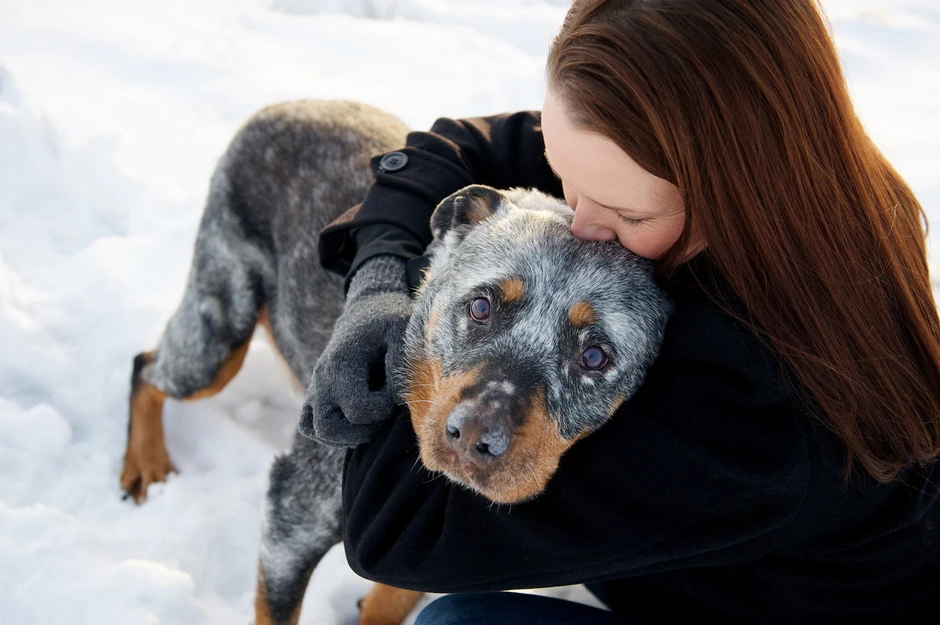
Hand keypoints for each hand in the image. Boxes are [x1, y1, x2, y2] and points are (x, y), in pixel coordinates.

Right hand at [298, 255, 411, 446]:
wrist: (367, 310)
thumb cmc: (388, 321)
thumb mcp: (401, 331)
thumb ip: (400, 361)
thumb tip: (396, 396)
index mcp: (342, 363)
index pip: (357, 409)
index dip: (382, 409)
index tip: (395, 393)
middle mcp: (323, 378)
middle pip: (328, 429)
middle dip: (360, 431)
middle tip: (381, 415)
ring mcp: (316, 387)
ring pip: (317, 431)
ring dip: (345, 435)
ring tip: (370, 419)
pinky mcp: (315, 393)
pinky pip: (309, 425)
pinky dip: (330, 433)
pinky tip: (355, 421)